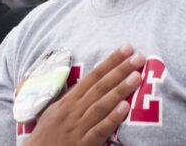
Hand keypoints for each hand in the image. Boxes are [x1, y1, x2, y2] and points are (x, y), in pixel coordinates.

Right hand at [24, 44, 144, 145]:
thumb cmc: (46, 137)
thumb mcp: (54, 113)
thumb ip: (71, 99)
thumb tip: (86, 85)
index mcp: (67, 101)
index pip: (92, 76)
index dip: (109, 62)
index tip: (126, 48)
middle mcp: (72, 110)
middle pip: (99, 86)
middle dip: (119, 70)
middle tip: (138, 56)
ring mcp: (78, 127)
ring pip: (101, 105)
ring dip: (120, 89)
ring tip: (137, 76)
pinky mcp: (83, 144)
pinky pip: (99, 129)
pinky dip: (112, 118)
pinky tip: (125, 107)